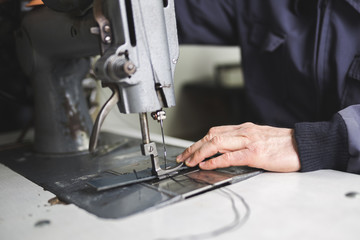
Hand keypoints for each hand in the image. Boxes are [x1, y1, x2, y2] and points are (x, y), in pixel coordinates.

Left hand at [176, 123, 300, 171]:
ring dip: (199, 153)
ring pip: (217, 143)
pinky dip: (215, 160)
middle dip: (193, 147)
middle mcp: (243, 132)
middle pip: (211, 136)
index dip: (199, 141)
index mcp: (243, 129)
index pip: (214, 132)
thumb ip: (241, 142)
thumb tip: (223, 151)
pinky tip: (206, 165)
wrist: (303, 144)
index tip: (189, 151)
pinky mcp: (256, 154)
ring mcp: (249, 142)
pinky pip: (231, 156)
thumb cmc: (283, 143)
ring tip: (189, 162)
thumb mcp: (258, 138)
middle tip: (183, 158)